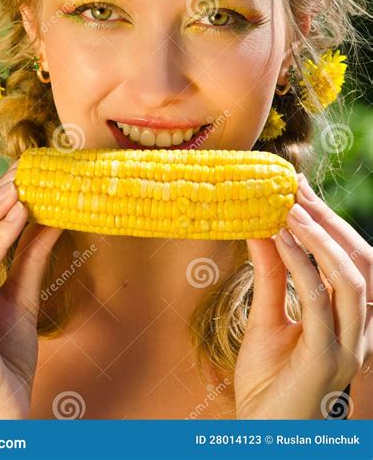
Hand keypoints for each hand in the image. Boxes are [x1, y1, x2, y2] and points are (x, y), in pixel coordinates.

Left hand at [234, 173, 371, 418]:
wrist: (262, 437)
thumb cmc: (267, 382)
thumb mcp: (267, 317)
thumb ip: (270, 276)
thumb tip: (260, 227)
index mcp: (350, 321)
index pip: (350, 260)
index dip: (328, 222)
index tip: (299, 188)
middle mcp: (358, 332)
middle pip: (361, 262)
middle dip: (330, 221)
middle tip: (295, 188)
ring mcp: (347, 347)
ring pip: (349, 279)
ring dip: (320, 239)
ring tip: (289, 209)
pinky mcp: (327, 359)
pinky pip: (318, 302)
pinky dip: (302, 265)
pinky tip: (280, 240)